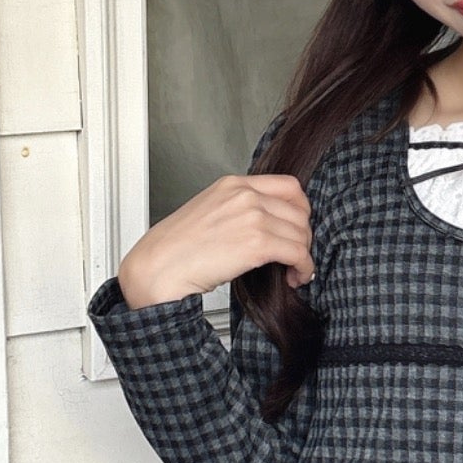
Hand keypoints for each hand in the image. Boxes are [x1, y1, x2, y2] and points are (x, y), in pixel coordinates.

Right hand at [116, 171, 314, 307]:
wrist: (159, 267)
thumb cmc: (176, 248)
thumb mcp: (209, 212)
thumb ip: (238, 209)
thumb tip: (266, 225)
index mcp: (233, 184)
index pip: (289, 186)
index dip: (301, 209)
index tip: (298, 227)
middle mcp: (245, 195)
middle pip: (300, 211)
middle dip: (303, 236)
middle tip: (296, 254)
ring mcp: (252, 217)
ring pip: (301, 234)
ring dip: (303, 255)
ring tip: (294, 271)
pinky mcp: (257, 243)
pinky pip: (298, 253)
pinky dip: (304, 268)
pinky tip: (295, 277)